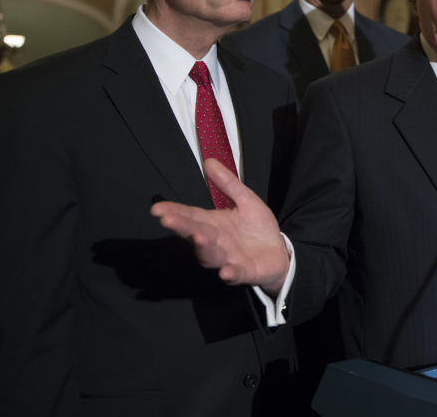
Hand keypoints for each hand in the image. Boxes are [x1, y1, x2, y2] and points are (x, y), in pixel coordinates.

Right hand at [151, 159, 289, 294]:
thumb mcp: (246, 200)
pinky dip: (230, 274)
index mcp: (213, 224)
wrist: (279, 252)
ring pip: (211, 255)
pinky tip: (225, 272)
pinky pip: (235, 274)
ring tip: (198, 236)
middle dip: (182, 227)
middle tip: (168, 220)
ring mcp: (228, 259)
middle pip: (195, 234)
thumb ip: (228, 184)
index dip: (174, 212)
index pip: (191, 216)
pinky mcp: (244, 272)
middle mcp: (215, 242)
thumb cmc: (257, 227)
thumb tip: (209, 161)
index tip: (157, 208)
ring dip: (204, 247)